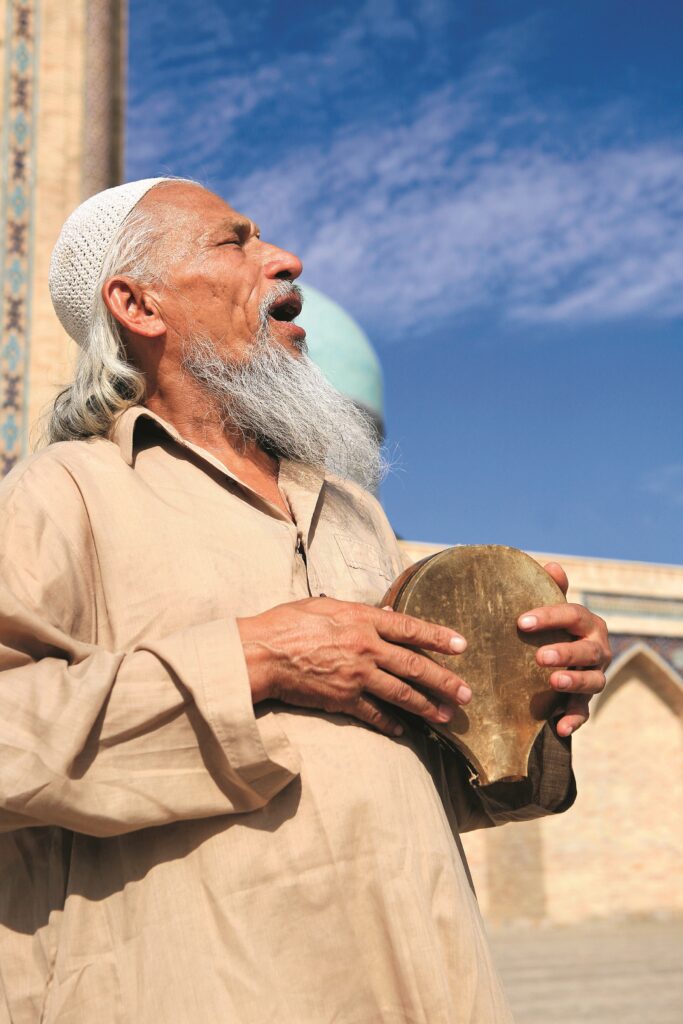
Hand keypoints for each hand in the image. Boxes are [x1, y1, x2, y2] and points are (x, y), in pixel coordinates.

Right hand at [237, 597, 470, 737]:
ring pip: (402, 693)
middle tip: (467, 694)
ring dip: (427, 706)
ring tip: (447, 716)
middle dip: (444, 681)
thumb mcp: (324, 606)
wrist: (261, 653)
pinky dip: (390, 723)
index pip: (409, 627)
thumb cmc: (287, 623)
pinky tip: (404, 730)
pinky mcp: (343, 699)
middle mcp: (366, 647)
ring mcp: (356, 676)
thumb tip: (385, 615)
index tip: (462, 645)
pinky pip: (374, 714)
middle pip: (415, 666)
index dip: (438, 636)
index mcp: (362, 619)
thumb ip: (357, 612)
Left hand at [518, 562, 611, 737]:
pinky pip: (584, 712)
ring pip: (593, 681)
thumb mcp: (551, 608)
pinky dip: (574, 719)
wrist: (556, 660)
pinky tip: (559, 727)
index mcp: (588, 623)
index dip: (549, 617)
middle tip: (539, 657)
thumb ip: (551, 589)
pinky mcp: (584, 701)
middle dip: (566, 653)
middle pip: (588, 651)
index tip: (521, 622)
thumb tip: (551, 565)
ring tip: (553, 682)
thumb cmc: (552, 628)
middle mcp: (597, 649)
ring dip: (574, 683)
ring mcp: (594, 676)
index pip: (573, 615)